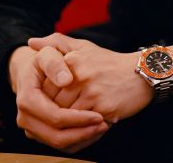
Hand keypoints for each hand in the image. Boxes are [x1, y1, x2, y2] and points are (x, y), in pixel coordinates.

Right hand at [8, 45, 110, 153]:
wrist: (33, 70)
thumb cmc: (45, 59)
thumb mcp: (48, 52)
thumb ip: (55, 63)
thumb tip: (66, 81)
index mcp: (27, 99)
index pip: (54, 116)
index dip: (77, 118)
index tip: (98, 115)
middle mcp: (25, 118)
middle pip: (56, 136)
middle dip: (82, 133)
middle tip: (104, 124)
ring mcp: (31, 128)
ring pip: (59, 144)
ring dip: (82, 138)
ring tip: (103, 127)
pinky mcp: (39, 134)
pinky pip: (59, 144)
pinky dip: (78, 141)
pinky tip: (94, 130)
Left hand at [28, 33, 153, 123]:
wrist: (140, 73)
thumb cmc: (108, 62)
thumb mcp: (84, 47)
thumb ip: (56, 43)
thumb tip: (31, 42)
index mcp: (73, 60)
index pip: (46, 88)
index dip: (46, 100)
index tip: (50, 103)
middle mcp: (80, 76)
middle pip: (54, 105)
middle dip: (53, 114)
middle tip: (56, 119)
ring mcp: (92, 93)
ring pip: (67, 118)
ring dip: (66, 125)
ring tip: (69, 125)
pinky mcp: (103, 108)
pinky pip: (83, 127)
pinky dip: (80, 130)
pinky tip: (83, 127)